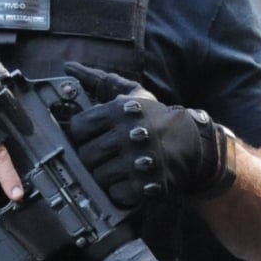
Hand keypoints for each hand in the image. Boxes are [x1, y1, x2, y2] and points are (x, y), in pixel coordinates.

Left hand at [64, 64, 231, 208]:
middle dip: (92, 157)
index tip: (93, 135)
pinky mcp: (146, 185)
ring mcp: (138, 162)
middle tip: (105, 155)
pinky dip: (120, 191)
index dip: (82, 134)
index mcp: (120, 112)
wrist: (192, 143)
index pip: (77, 128)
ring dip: (105, 175)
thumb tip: (68, 67)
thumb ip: (99, 80)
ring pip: (98, 176)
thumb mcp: (133, 94)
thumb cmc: (154, 118)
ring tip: (118, 167)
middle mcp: (128, 135)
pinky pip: (115, 194)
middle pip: (85, 155)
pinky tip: (130, 180)